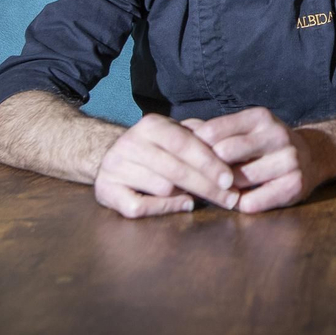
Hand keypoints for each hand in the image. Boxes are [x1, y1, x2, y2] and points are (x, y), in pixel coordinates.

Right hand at [93, 113, 240, 217]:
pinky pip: (139, 207)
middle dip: (207, 186)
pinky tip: (182, 205)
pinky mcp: (105, 190)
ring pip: (161, 188)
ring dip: (185, 194)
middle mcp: (130, 143)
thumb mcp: (175, 133)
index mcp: (151, 125)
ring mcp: (115, 167)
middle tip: (230, 199)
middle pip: (175, 169)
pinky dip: (164, 209)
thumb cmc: (156, 148)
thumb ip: (199, 136)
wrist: (109, 156)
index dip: (209, 163)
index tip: (229, 180)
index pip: (184, 143)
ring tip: (201, 196)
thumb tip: (228, 147)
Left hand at [188, 107, 323, 213]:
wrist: (313, 157)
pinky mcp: (296, 184)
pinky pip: (255, 201)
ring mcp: (289, 159)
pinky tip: (241, 201)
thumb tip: (181, 130)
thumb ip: (215, 131)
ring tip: (222, 191)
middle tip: (198, 180)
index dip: (194, 149)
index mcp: (259, 117)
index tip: (184, 160)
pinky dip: (242, 204)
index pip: (212, 132)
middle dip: (209, 170)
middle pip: (224, 154)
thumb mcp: (245, 130)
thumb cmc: (265, 146)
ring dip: (226, 189)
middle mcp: (276, 134)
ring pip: (238, 180)